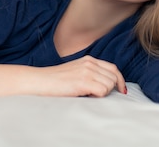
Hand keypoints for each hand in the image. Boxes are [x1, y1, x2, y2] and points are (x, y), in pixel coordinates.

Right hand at [0, 55, 125, 100]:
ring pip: (110, 84)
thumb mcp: (75, 72)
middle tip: (101, 96)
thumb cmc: (54, 82)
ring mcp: (87, 71)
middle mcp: (90, 63)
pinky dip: (98, 96)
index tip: (120, 91)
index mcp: (89, 60)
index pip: (113, 68)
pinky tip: (87, 97)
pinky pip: (102, 91)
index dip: (119, 80)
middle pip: (114, 76)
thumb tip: (105, 85)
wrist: (38, 82)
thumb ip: (89, 74)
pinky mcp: (83, 81)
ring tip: (89, 96)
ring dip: (103, 93)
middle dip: (112, 88)